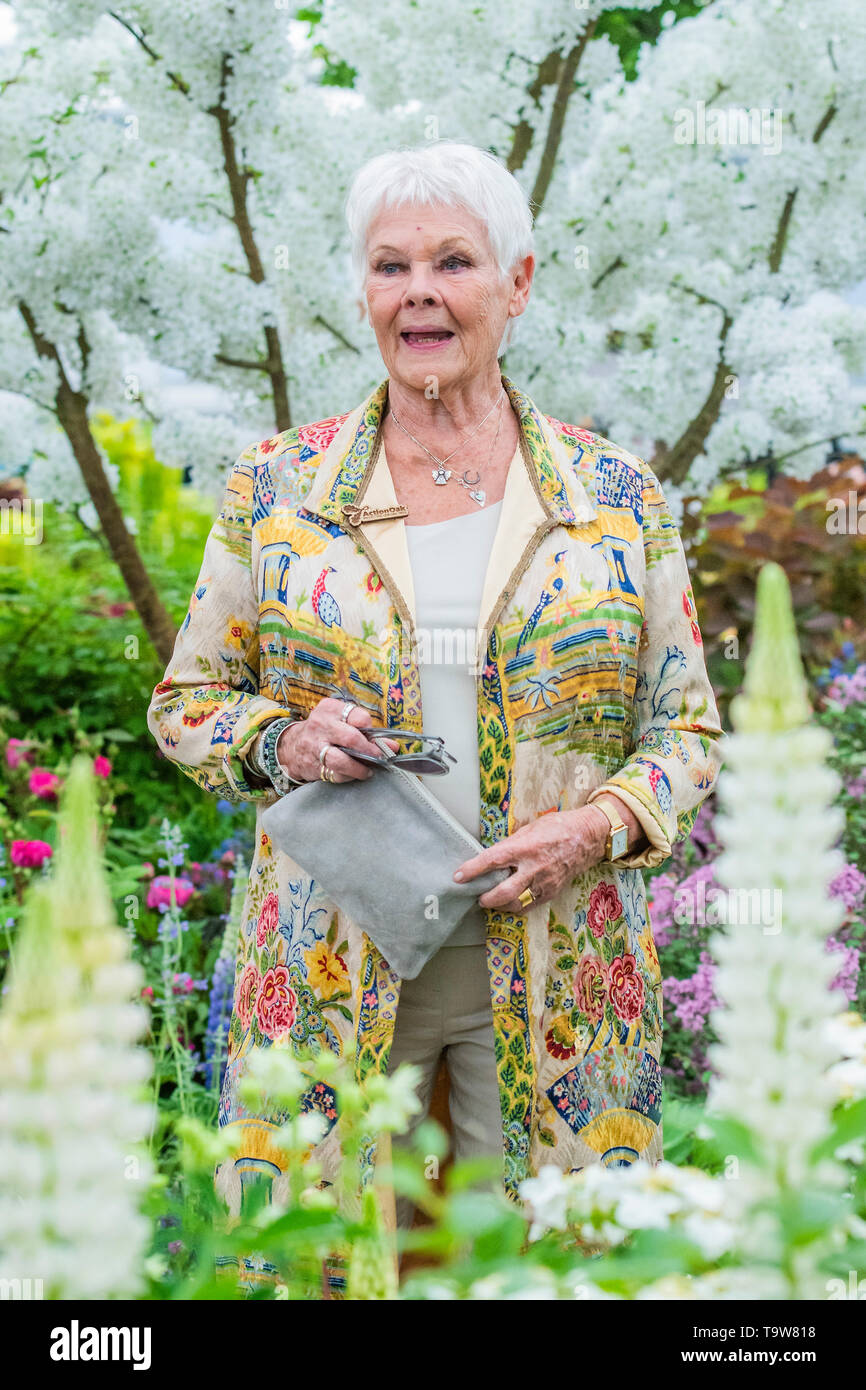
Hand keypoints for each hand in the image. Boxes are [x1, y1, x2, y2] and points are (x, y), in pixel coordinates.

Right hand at [277, 699, 398, 783]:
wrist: (292, 746)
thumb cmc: (324, 731)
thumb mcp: (340, 721)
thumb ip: (366, 732)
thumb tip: (393, 746)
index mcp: (330, 709)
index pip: (357, 716)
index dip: (370, 729)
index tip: (376, 738)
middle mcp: (321, 725)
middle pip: (351, 738)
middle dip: (369, 750)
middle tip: (379, 757)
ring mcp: (315, 746)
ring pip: (340, 760)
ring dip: (359, 768)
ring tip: (368, 770)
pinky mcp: (313, 765)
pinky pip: (334, 774)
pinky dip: (348, 776)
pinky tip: (354, 774)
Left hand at [453, 805, 610, 912]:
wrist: (588, 837)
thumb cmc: (558, 827)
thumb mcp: (530, 829)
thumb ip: (511, 844)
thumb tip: (492, 857)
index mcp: (526, 848)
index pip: (492, 861)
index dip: (472, 870)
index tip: (458, 876)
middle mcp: (534, 868)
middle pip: (503, 892)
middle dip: (485, 898)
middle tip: (477, 895)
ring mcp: (544, 883)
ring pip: (515, 904)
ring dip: (499, 905)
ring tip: (490, 900)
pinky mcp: (551, 893)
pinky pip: (529, 906)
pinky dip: (515, 907)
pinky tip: (509, 902)